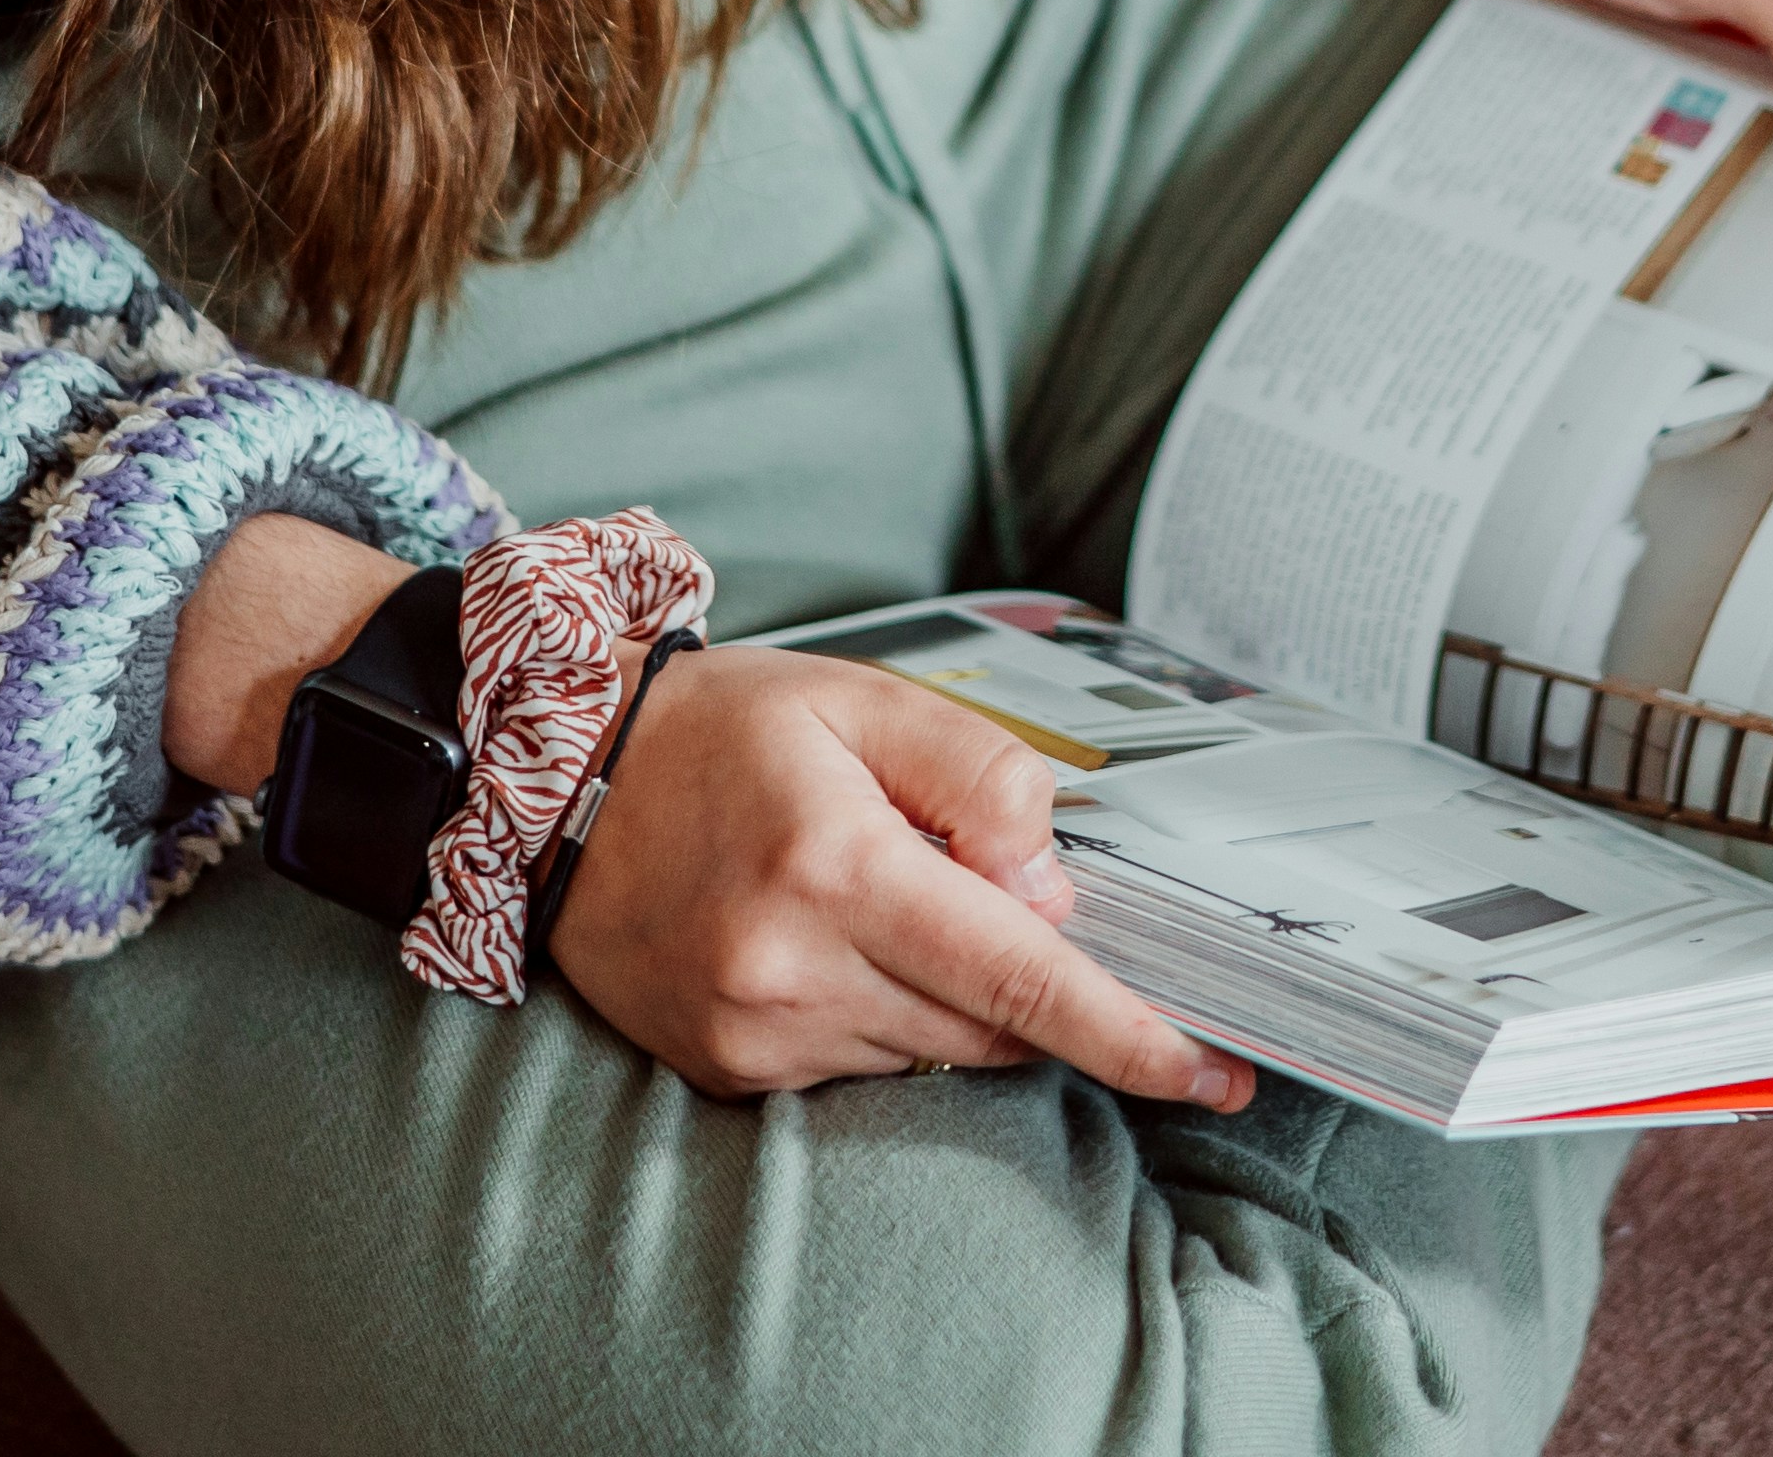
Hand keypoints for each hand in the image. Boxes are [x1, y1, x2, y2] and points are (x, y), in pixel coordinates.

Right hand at [545, 642, 1257, 1107]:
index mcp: (839, 870)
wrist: (560, 780)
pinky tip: (843, 937)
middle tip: (1018, 905)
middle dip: (1041, 989)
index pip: (1020, 979)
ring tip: (891, 890)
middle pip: (989, 1025)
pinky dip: (888, 1010)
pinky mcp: (726, 1071)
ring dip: (954, 991)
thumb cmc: (725, 728)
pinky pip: (861, 1063)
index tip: (1212, 1072)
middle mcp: (793, 973)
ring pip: (931, 1049)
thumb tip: (1051, 889)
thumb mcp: (866, 700)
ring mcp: (754, 1036)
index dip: (1128, 1035)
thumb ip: (980, 777)